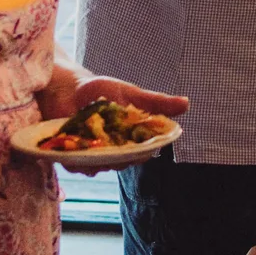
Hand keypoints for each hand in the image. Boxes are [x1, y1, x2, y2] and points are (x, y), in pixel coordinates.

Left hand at [39, 71, 188, 174]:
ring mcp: (92, 156)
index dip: (140, 151)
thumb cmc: (103, 90)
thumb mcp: (131, 94)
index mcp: (132, 141)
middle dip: (115, 156)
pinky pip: (75, 164)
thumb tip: (186, 103)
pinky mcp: (71, 156)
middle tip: (110, 144)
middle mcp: (114, 153)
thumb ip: (156, 103)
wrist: (69, 87)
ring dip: (94, 160)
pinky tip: (72, 148)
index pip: (142, 153)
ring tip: (89, 145)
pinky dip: (74, 159)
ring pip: (97, 167)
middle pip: (119, 163)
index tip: (136, 144)